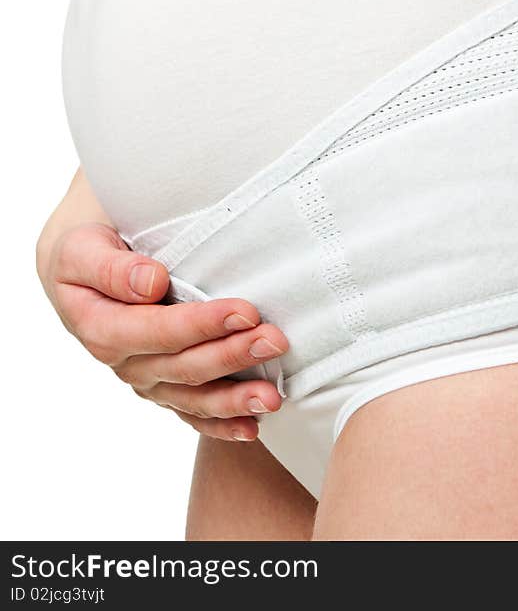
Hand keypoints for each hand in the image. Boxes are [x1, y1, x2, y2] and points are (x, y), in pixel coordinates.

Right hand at [38, 222, 289, 441]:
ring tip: (273, 396)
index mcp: (103, 328)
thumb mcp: (82, 249)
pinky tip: (252, 429)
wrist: (85, 273)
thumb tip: (151, 283)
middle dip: (234, 355)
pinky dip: (223, 425)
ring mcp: (148, 382)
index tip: (246, 311)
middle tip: (275, 340)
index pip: (159, 330)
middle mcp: (126, 363)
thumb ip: (111, 269)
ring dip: (236, 399)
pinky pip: (194, 415)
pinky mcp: (166, 390)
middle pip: (186, 366)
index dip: (203, 324)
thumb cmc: (89, 253)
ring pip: (195, 398)